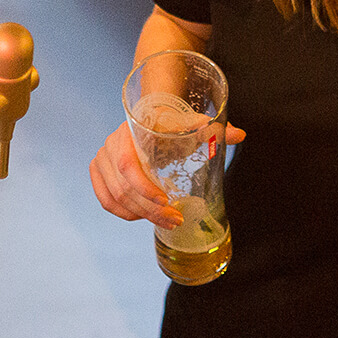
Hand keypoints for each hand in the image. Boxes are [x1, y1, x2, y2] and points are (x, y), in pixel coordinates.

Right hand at [89, 121, 244, 228]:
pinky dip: (124, 213)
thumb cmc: (170, 123)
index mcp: (129, 133)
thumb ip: (213, 131)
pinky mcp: (97, 171)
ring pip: (114, 198)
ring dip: (140, 215)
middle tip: (174, 220)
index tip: (166, 202)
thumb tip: (239, 134)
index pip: (129, 165)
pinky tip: (142, 217)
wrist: (149, 115)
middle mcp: (110, 145)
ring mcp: (101, 159)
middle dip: (150, 210)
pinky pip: (106, 200)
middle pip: (124, 188)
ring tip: (164, 221)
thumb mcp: (190, 126)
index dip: (144, 188)